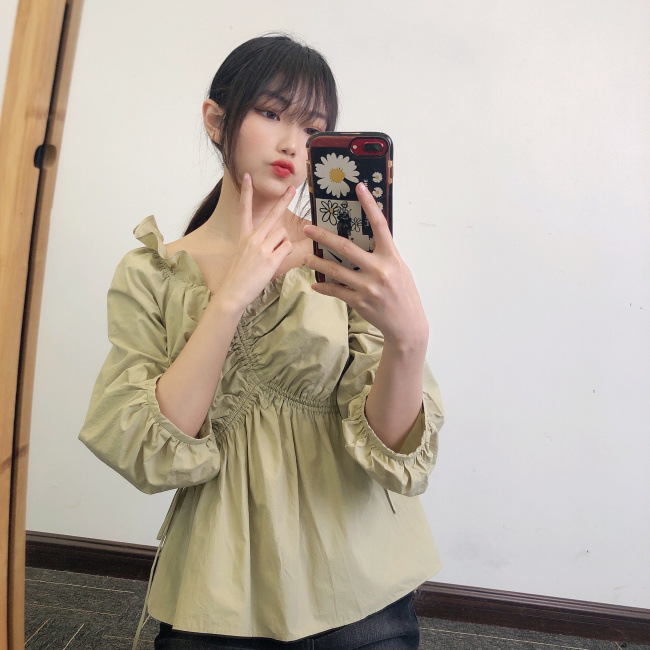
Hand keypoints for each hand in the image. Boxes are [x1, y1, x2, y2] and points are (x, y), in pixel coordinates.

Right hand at [216, 173, 293, 310]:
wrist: (233, 292)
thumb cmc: (238, 275)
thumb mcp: (242, 253)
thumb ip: (255, 242)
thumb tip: (276, 237)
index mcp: (243, 236)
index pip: (244, 209)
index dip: (246, 192)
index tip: (248, 176)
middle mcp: (252, 238)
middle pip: (273, 216)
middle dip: (284, 201)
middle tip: (292, 188)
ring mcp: (262, 248)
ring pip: (283, 235)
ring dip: (282, 244)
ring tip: (272, 257)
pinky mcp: (271, 259)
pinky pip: (286, 248)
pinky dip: (284, 254)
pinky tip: (275, 262)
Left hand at [303, 182, 427, 348]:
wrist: (407, 324)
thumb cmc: (404, 293)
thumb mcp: (400, 269)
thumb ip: (384, 254)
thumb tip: (367, 238)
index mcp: (391, 257)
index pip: (379, 225)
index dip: (370, 205)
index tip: (359, 188)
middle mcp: (379, 269)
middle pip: (346, 248)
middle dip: (324, 237)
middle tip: (308, 229)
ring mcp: (368, 287)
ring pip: (335, 271)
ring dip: (317, 263)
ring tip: (305, 258)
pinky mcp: (359, 301)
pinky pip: (336, 291)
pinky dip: (324, 287)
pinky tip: (315, 285)